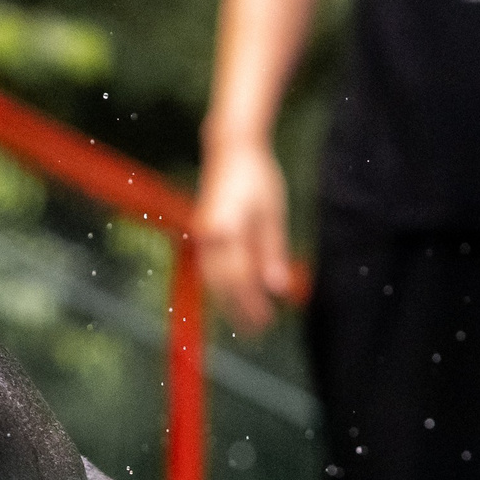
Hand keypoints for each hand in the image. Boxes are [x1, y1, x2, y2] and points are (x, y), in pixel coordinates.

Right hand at [196, 139, 297, 335]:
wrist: (230, 149)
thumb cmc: (257, 177)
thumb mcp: (273, 214)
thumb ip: (274, 253)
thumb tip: (278, 289)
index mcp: (227, 230)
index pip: (239, 279)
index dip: (252, 304)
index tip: (267, 321)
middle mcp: (208, 236)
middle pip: (222, 285)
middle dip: (239, 310)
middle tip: (258, 331)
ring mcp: (201, 235)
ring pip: (212, 280)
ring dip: (229, 302)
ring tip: (247, 319)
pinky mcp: (202, 235)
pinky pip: (210, 269)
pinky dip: (223, 286)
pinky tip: (236, 296)